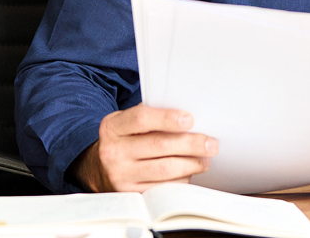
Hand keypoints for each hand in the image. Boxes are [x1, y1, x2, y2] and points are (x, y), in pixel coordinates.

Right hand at [71, 104, 218, 191]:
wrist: (98, 169)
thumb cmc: (124, 139)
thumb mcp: (127, 122)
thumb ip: (151, 117)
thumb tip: (189, 119)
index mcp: (113, 127)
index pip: (142, 119)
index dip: (167, 118)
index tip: (190, 120)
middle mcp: (113, 151)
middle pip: (159, 145)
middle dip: (190, 144)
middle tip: (210, 144)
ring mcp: (120, 175)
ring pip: (164, 169)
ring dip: (191, 164)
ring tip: (205, 159)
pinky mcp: (130, 194)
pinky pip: (163, 187)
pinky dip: (181, 179)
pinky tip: (190, 172)